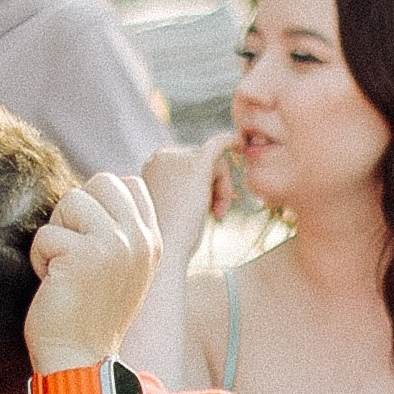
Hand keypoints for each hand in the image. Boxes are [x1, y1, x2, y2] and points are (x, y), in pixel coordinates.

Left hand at [26, 170, 162, 378]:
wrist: (81, 362)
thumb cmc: (89, 317)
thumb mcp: (119, 269)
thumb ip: (118, 231)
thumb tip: (90, 193)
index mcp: (152, 241)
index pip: (128, 184)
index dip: (98, 202)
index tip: (86, 239)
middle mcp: (140, 240)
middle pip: (101, 182)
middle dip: (75, 211)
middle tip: (70, 250)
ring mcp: (115, 245)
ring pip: (71, 200)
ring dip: (55, 234)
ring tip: (62, 268)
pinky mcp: (83, 255)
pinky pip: (47, 233)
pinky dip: (39, 258)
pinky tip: (52, 284)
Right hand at [139, 132, 232, 260]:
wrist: (166, 253)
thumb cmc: (170, 239)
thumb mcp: (172, 208)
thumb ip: (182, 190)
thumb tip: (198, 187)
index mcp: (152, 166)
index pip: (188, 165)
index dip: (204, 187)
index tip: (206, 212)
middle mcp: (161, 156)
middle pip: (203, 161)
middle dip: (215, 187)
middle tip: (216, 215)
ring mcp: (178, 157)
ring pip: (215, 162)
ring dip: (222, 189)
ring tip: (216, 214)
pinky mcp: (197, 163)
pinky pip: (218, 144)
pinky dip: (231, 141)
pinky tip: (240, 141)